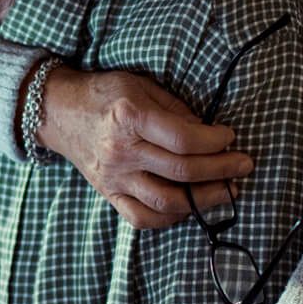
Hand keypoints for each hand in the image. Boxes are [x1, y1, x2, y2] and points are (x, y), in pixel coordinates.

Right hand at [37, 68, 252, 228]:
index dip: (214, 141)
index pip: (183, 138)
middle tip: (243, 166)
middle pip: (181, 170)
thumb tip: (208, 133)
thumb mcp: (140, 85)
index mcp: (129, 117)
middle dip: (221, 170)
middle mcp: (121, 151)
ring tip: (227, 191)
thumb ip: (175, 108)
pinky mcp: (109, 194)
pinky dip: (171, 217)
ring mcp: (113, 178)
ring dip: (205, 199)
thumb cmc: (104, 94)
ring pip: (167, 200)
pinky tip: (190, 206)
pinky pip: (142, 218)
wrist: (58, 111)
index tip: (230, 137)